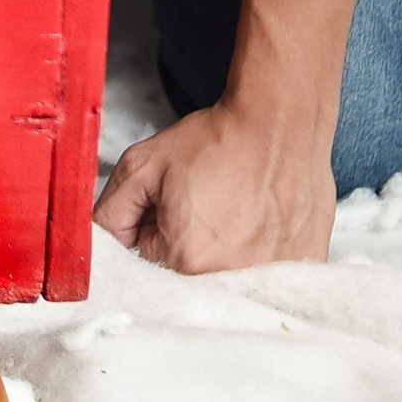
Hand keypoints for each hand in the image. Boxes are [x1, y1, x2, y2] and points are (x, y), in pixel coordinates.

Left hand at [94, 100, 336, 272]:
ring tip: (237, 210)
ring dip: (226, 251)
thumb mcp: (143, 166)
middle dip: (187, 247)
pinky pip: (267, 274)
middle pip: (188, 277)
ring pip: (228, 276)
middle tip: (207, 205)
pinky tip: (262, 219)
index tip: (174, 207)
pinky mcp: (303, 268)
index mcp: (187, 258)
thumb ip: (110, 212)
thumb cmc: (216, 141)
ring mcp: (273, 277)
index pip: (149, 263)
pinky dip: (260, 251)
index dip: (154, 230)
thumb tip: (98, 247)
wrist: (278, 123)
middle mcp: (231, 278)